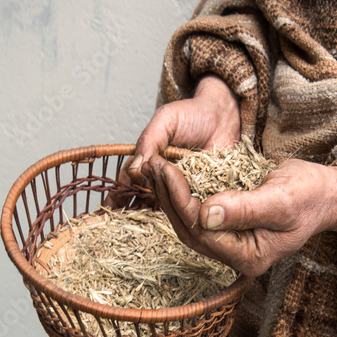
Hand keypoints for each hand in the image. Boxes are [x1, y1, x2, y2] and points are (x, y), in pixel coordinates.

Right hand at [104, 74, 239, 208]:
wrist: (225, 115)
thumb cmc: (193, 114)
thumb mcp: (166, 121)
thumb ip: (150, 140)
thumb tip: (135, 167)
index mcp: (151, 159)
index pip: (131, 178)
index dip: (119, 192)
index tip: (111, 206)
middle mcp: (165, 175)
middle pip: (145, 195)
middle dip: (133, 207)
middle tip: (124, 218)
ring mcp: (184, 184)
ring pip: (167, 203)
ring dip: (158, 213)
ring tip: (148, 223)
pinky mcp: (204, 189)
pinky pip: (193, 203)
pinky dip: (185, 212)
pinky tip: (179, 220)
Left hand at [142, 155, 336, 276]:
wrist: (325, 194)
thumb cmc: (311, 196)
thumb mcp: (282, 200)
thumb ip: (245, 209)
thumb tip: (205, 214)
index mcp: (249, 257)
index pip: (203, 232)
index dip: (180, 200)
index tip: (166, 168)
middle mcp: (235, 256)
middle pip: (190, 230)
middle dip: (168, 196)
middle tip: (151, 164)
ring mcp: (231, 244)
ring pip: (190, 224)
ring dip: (170, 196)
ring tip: (155, 168)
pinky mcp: (228, 229)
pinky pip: (198, 215)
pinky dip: (183, 195)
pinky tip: (171, 177)